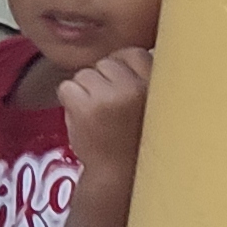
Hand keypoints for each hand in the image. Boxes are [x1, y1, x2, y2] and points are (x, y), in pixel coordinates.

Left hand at [60, 47, 153, 182]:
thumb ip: (146, 78)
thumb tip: (128, 51)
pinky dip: (70, 103)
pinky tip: (86, 122)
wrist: (120, 175)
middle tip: (113, 110)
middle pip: (105, 63)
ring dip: (86, 93)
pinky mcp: (85, 107)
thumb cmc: (136, 137)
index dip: (122, 69)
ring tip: (102, 117)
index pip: (132, 52)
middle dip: (103, 82)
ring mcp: (110, 97)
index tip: (124, 91)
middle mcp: (138, 87)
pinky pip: (67, 88)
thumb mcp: (155, 103)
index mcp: (160, 85)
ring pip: (84, 75)